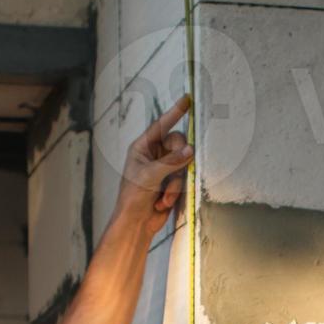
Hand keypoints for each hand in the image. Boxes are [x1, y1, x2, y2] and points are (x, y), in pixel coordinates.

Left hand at [118, 93, 194, 217]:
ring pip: (184, 164)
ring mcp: (164, 168)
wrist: (135, 223)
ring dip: (175, 183)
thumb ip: (170, 161)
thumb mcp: (149, 176)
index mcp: (142, 147)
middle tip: (177, 172)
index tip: (187, 99)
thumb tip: (190, 150)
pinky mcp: (172, 181)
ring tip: (161, 196)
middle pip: (178, 144)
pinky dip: (175, 192)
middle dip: (178, 162)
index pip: (161, 125)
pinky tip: (162, 202)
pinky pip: (184, 178)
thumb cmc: (133, 197)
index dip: (175, 112)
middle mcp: (154, 154)